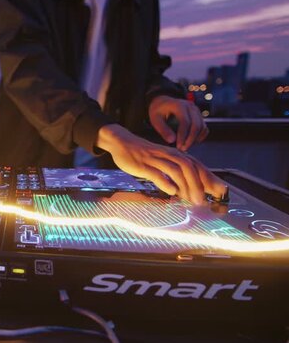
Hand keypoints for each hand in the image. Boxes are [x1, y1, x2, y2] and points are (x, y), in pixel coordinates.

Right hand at [96, 124, 225, 204]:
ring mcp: (156, 159)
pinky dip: (165, 182)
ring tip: (192, 200)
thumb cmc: (143, 154)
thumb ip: (174, 173)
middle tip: (205, 200)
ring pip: (176, 170)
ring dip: (187, 186)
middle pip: (189, 167)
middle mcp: (169, 155)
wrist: (122, 142)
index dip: (209, 178)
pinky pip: (156, 173)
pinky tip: (171, 192)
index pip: (197, 165)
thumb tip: (184, 190)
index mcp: (175, 154)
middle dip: (200, 184)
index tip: (220, 191)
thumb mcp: (162, 161)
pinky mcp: (143, 164)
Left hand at [149, 95, 207, 150]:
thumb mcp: (155, 119)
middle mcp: (190, 106)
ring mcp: (196, 110)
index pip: (185, 121)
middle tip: (183, 149)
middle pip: (196, 125)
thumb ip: (163, 130)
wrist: (163, 102)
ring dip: (196, 139)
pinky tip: (191, 142)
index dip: (183, 135)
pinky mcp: (199, 115)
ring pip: (202, 127)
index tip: (178, 146)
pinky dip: (200, 136)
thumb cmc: (158, 111)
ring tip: (185, 147)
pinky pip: (204, 127)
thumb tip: (172, 141)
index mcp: (178, 105)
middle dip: (190, 139)